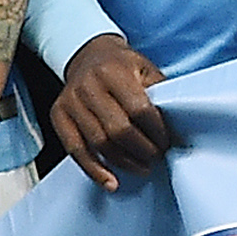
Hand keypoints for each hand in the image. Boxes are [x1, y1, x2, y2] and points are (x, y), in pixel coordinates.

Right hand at [50, 33, 173, 189]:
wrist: (88, 55)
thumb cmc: (122, 67)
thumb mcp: (146, 69)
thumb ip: (159, 94)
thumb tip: (178, 128)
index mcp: (113, 71)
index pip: (139, 110)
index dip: (157, 132)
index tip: (167, 142)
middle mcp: (88, 85)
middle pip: (118, 130)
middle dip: (142, 150)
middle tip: (155, 157)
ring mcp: (70, 100)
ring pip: (98, 143)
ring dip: (124, 162)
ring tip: (141, 167)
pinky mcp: (58, 114)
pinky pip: (74, 148)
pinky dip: (93, 169)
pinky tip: (109, 180)